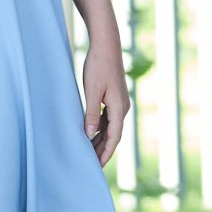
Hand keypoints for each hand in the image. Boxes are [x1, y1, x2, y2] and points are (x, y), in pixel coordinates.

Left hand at [82, 38, 128, 167]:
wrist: (106, 45)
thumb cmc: (98, 66)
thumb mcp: (92, 91)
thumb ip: (91, 114)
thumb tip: (89, 135)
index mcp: (119, 108)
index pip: (114, 137)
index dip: (106, 153)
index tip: (98, 166)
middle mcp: (122, 107)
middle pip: (113, 134)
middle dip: (103, 149)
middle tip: (90, 163)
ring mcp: (119, 102)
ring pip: (110, 126)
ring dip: (101, 139)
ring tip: (88, 151)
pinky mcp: (114, 97)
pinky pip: (108, 117)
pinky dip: (100, 127)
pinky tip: (90, 132)